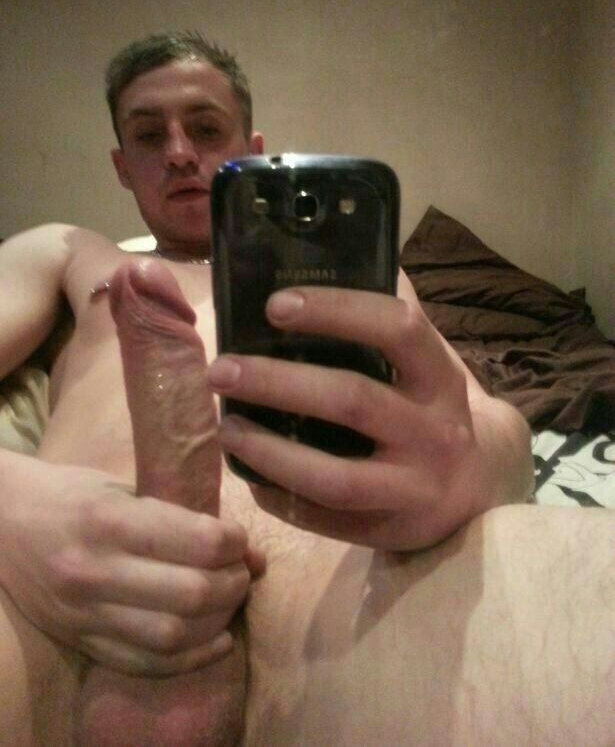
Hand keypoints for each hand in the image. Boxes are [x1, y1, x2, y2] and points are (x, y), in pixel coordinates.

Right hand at [0, 260, 263, 674]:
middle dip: (234, 584)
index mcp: (109, 520)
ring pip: (172, 635)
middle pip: (192, 593)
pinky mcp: (78, 640)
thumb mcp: (119, 490)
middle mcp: (95, 570)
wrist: (2, 523)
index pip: (199, 541)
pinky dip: (189, 659)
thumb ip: (176, 516)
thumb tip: (244, 546)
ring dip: (218, 621)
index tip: (243, 540)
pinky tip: (216, 641)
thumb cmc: (69, 495)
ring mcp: (84, 612)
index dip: (236, 543)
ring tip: (231, 601)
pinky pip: (144, 663)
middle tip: (245, 572)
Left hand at [206, 275, 531, 550]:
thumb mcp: (429, 363)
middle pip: (351, 400)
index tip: (276, 305)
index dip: (337, 310)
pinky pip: (324, 517)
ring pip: (332, 475)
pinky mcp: (392, 529)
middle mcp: (434, 430)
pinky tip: (250, 476)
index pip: (397, 329)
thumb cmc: (435, 409)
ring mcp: (414, 486)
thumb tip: (348, 251)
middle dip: (277, 382)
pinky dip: (280, 496)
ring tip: (225, 428)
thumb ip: (393, 318)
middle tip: (220, 369)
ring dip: (268, 451)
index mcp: (440, 376)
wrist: (481, 486)